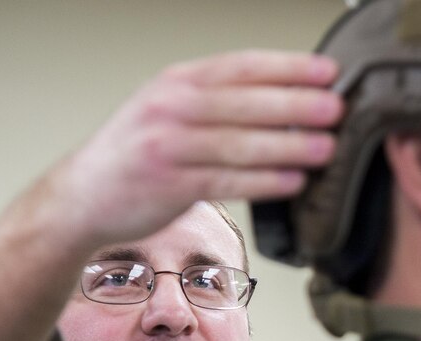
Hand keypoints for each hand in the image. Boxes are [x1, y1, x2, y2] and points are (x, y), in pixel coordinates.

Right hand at [33, 50, 343, 250]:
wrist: (83, 195)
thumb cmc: (138, 152)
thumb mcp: (169, 109)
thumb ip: (218, 102)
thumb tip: (289, 101)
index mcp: (177, 82)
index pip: (241, 66)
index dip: (288, 67)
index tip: (329, 71)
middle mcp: (171, 108)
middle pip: (246, 103)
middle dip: (297, 104)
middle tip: (337, 109)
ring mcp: (168, 147)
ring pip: (240, 144)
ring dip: (289, 145)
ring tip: (326, 148)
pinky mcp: (169, 186)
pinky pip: (227, 182)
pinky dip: (264, 182)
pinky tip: (294, 181)